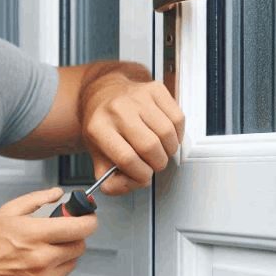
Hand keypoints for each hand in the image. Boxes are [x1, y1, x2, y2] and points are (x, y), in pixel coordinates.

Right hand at [0, 188, 97, 275]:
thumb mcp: (6, 213)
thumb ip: (36, 199)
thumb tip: (56, 193)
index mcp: (35, 235)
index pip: (81, 227)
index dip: (89, 220)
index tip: (87, 218)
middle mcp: (42, 259)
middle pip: (80, 246)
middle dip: (72, 237)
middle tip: (56, 235)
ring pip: (71, 264)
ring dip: (62, 257)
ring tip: (39, 254)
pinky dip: (52, 274)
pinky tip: (33, 269)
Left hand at [81, 73, 184, 194]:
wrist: (103, 96)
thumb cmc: (102, 127)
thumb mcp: (97, 157)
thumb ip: (110, 181)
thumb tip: (132, 185)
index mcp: (98, 127)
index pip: (126, 158)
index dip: (140, 174)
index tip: (143, 176)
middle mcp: (116, 109)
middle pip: (149, 146)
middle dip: (157, 164)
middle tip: (153, 164)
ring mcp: (137, 97)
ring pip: (166, 133)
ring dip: (169, 150)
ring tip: (160, 152)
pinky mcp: (155, 90)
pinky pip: (177, 118)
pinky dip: (177, 134)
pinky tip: (166, 137)